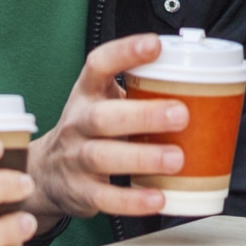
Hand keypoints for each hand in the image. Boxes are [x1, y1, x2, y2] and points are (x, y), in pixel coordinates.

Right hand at [25, 33, 187, 229]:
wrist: (46, 172)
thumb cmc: (90, 131)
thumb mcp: (104, 102)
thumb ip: (139, 93)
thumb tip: (199, 85)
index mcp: (87, 94)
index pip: (99, 64)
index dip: (125, 52)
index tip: (155, 45)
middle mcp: (78, 123)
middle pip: (103, 116)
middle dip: (143, 115)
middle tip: (181, 114)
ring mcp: (76, 158)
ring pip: (102, 156)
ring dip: (142, 157)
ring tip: (176, 159)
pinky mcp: (81, 192)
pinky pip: (105, 198)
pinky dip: (132, 200)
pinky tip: (158, 198)